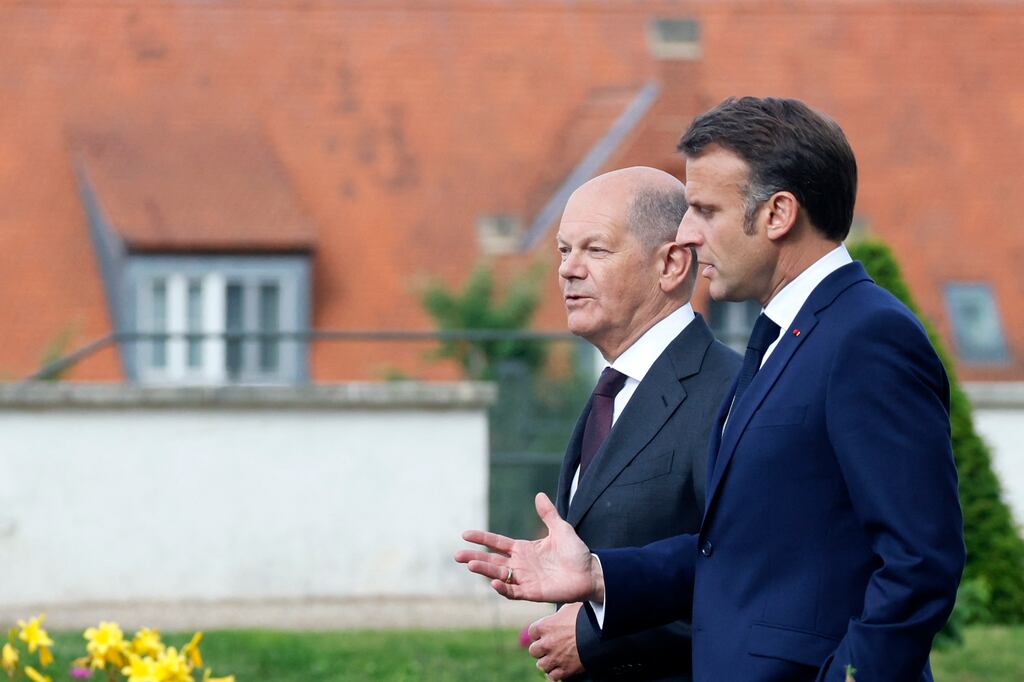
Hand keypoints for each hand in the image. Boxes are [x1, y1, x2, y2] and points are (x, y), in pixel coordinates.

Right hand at [455, 493, 603, 603]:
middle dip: (475, 557)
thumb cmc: (576, 552)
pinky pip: (514, 592)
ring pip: (499, 575)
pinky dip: (503, 588)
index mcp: (524, 549)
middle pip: (492, 561)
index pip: (498, 544)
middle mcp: (521, 564)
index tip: (465, 534)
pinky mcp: (533, 592)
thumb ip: (548, 514)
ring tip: (471, 565)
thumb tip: (539, 495)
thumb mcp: (561, 529)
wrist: (590, 573)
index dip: (482, 539)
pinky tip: (494, 583)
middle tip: (457, 555)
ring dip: (485, 571)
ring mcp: (525, 579)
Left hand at [528, 603, 584, 679]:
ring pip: (541, 665)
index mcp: (545, 626)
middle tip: (550, 646)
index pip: (532, 632)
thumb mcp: (570, 608)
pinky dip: (555, 673)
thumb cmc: (587, 617)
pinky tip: (560, 667)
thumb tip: (560, 615)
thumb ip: (559, 614)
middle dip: (541, 648)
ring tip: (554, 658)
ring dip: (547, 661)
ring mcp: (555, 658)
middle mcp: (546, 643)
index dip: (539, 633)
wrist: (601, 634)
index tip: (545, 633)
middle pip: (534, 650)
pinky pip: (553, 676)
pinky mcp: (565, 670)